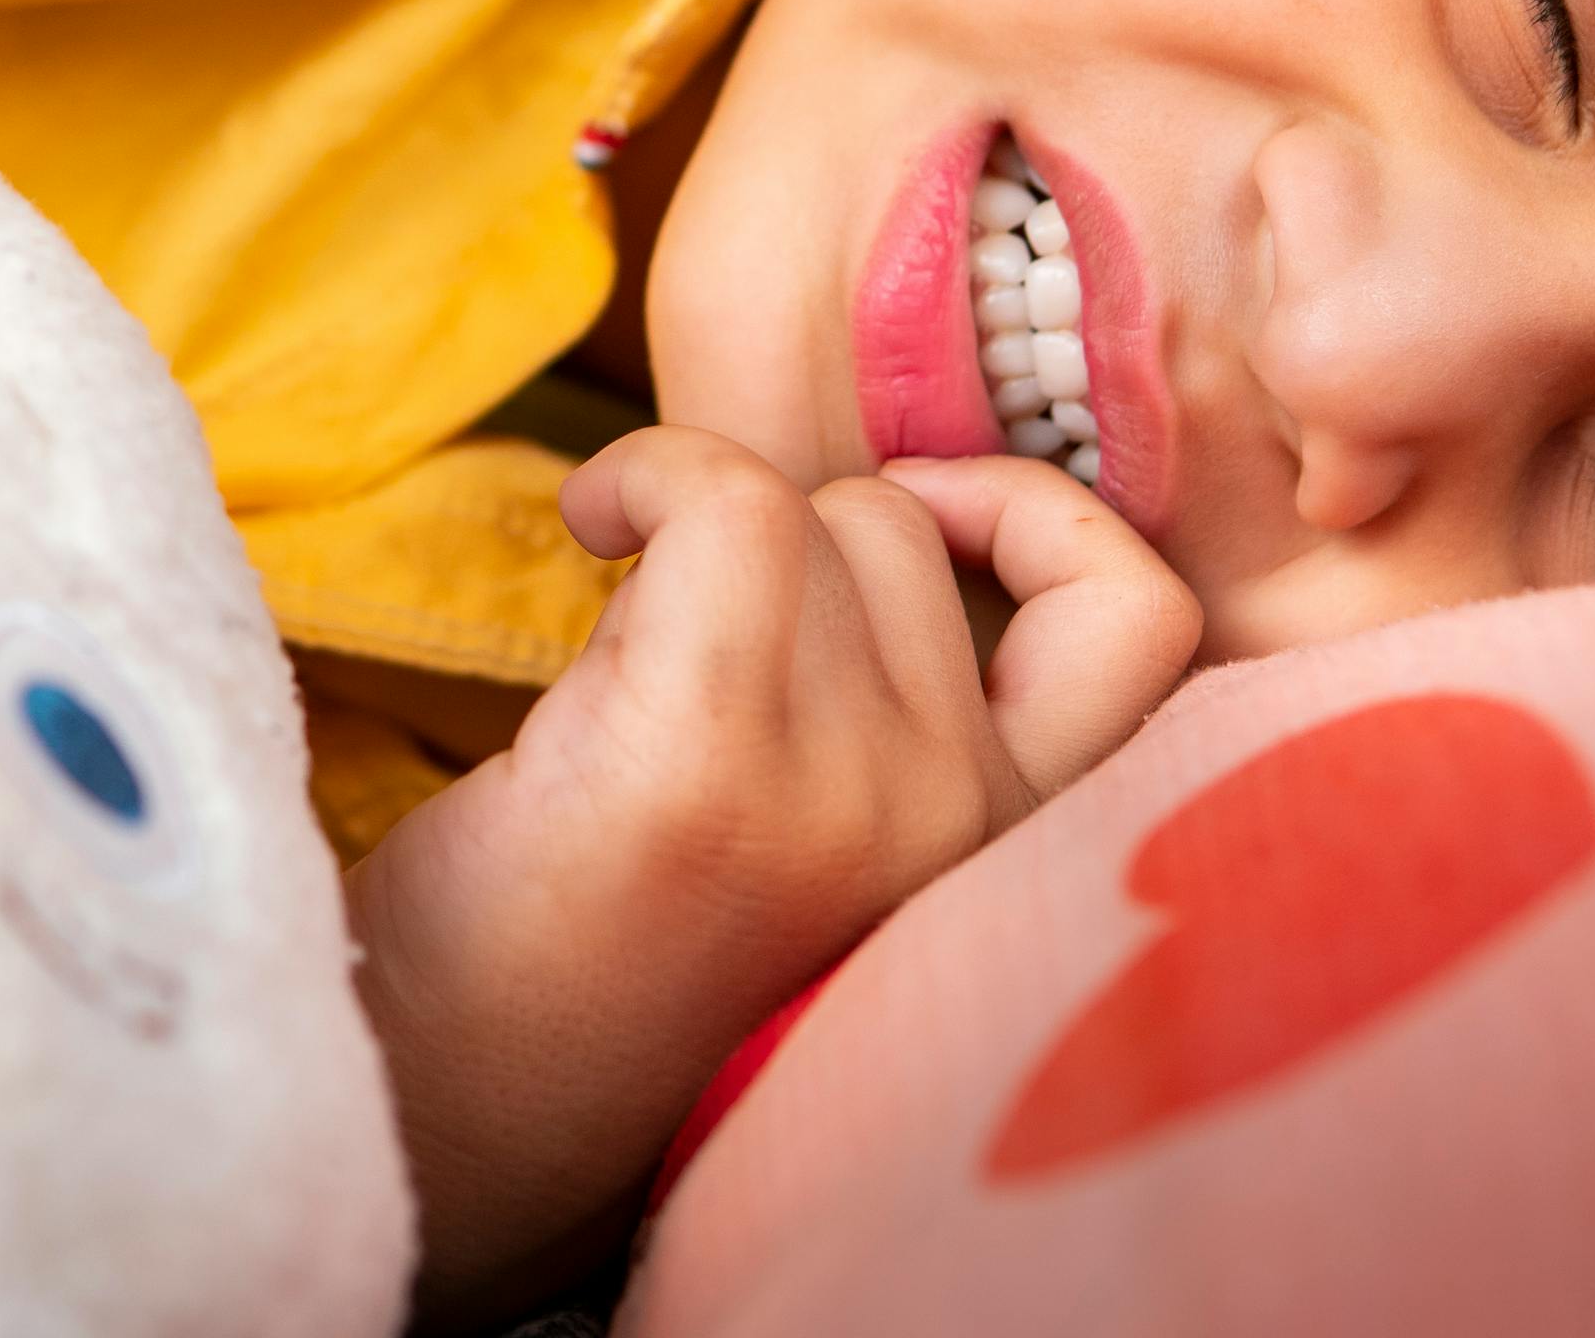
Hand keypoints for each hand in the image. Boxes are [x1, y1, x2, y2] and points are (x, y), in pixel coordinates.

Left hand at [346, 430, 1195, 1328]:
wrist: (452, 1121)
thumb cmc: (596, 972)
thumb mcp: (822, 840)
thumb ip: (902, 714)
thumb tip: (876, 501)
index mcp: (1016, 857)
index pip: (1142, 620)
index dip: (1033, 519)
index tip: (907, 513)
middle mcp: (971, 829)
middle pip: (901, 536)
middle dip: (778, 551)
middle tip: (679, 648)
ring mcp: (857, 792)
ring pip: (807, 516)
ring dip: (695, 541)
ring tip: (622, 665)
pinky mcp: (714, 753)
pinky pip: (726, 498)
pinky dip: (646, 474)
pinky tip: (588, 525)